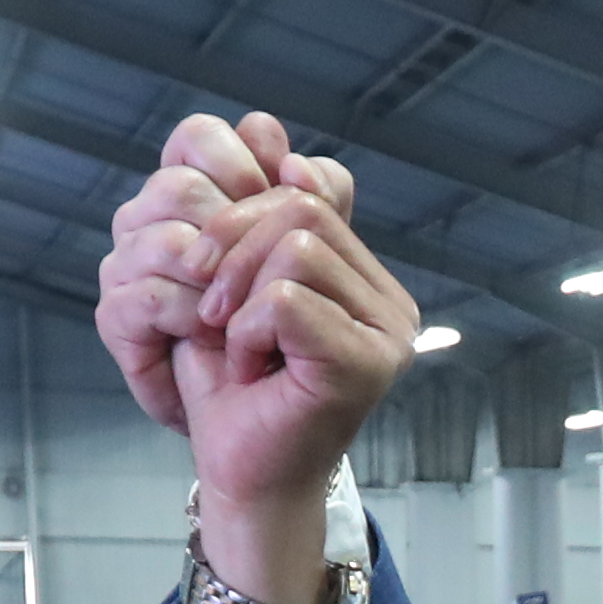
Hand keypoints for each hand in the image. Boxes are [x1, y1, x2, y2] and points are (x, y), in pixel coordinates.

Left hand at [98, 112, 416, 603]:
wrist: (239, 475)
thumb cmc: (233, 389)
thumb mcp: (233, 284)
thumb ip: (254, 215)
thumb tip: (265, 128)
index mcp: (367, 278)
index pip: (306, 191)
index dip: (241, 220)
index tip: (215, 278)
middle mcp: (392, 302)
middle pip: (300, 208)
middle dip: (231, 248)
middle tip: (210, 310)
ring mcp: (389, 334)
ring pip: (296, 247)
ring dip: (240, 299)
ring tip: (238, 346)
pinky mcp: (368, 364)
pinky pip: (286, 299)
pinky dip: (248, 332)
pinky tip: (253, 371)